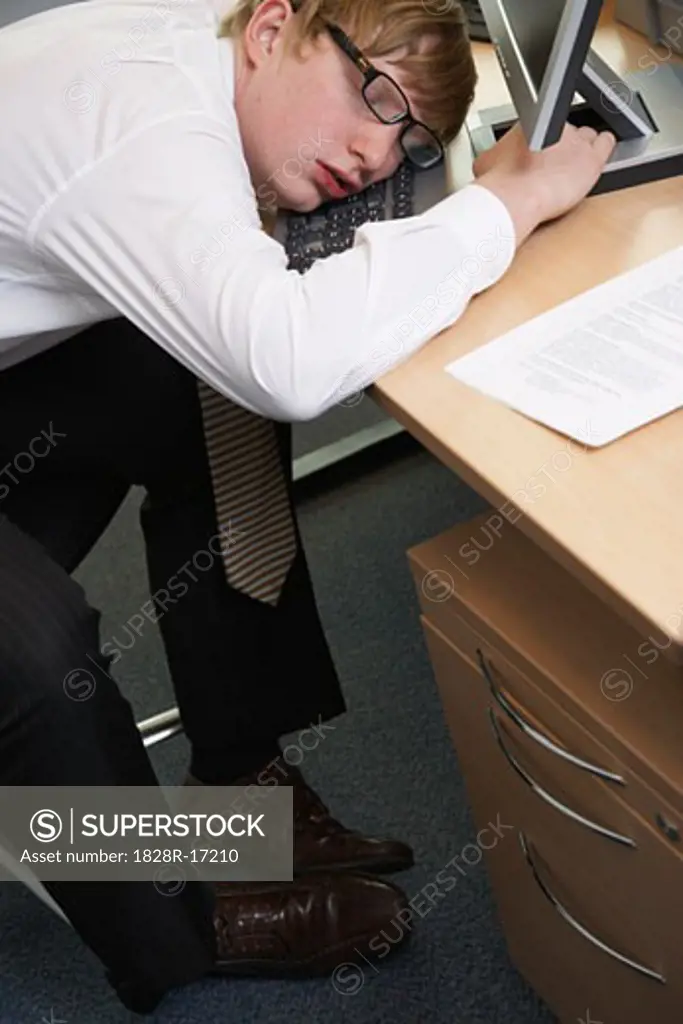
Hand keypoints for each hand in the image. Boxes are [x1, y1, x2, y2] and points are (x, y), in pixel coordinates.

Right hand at [474, 122, 616, 242]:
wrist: (514, 197)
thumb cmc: (501, 183)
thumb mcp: (486, 162)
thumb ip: (495, 155)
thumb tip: (492, 159)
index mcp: (531, 122)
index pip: (544, 127)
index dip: (543, 144)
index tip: (540, 158)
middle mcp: (556, 127)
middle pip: (566, 132)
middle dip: (562, 148)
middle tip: (554, 167)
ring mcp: (576, 141)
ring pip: (587, 137)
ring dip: (582, 150)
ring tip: (574, 166)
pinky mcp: (592, 158)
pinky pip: (606, 143)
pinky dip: (603, 148)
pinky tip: (595, 159)